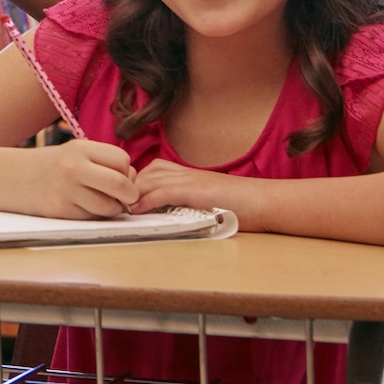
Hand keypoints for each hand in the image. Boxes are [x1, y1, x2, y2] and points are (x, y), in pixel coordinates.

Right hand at [25, 137, 138, 217]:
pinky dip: (94, 216)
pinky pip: (92, 218)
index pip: (122, 160)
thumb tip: (135, 182)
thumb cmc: (54, 167)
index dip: (127, 171)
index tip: (119, 176)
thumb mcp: (77, 153)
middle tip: (125, 198)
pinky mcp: (61, 210)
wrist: (14, 178)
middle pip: (120, 184)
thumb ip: (105, 163)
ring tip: (102, 202)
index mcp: (80, 148)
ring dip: (112, 209)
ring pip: (109, 207)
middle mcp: (73, 167)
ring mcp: (66, 190)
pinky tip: (83, 207)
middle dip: (129, 195)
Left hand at [133, 160, 264, 225]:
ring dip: (133, 194)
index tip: (126, 197)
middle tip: (117, 203)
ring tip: (122, 208)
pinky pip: (164, 192)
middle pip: (146, 173)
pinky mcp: (196, 191)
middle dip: (129, 187)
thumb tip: (169, 212)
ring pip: (151, 180)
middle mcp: (186, 172)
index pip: (153, 170)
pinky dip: (147, 200)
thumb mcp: (209, 199)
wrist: (265, 201)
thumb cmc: (242, 205)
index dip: (137, 182)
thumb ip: (190, 201)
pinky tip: (137, 210)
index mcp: (189, 173)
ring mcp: (191, 180)